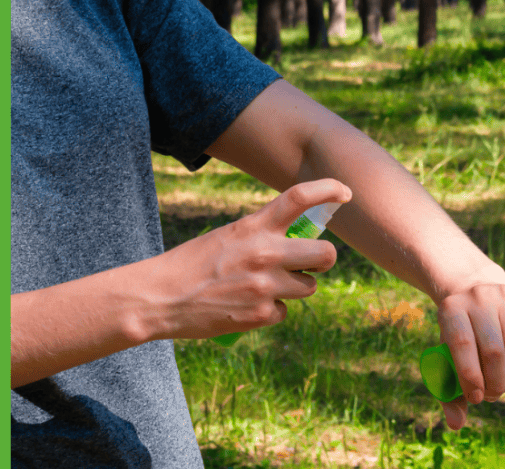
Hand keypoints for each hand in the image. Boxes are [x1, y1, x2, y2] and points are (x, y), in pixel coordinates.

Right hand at [143, 178, 351, 340]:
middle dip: (325, 259)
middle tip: (313, 262)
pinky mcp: (261, 314)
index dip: (328, 190)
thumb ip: (263, 235)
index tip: (345, 192)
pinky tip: (248, 306)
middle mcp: (265, 252)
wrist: (159, 297)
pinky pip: (285, 311)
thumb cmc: (192, 264)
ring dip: (296, 287)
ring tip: (266, 286)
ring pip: (309, 287)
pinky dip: (272, 310)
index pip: (299, 197)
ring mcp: (266, 285)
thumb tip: (298, 242)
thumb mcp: (228, 236)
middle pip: (326, 253)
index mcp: (254, 226)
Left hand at [434, 280, 504, 429]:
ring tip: (502, 386)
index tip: (475, 399)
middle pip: (493, 351)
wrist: (477, 296)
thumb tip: (456, 425)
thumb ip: (448, 392)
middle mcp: (479, 295)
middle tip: (491, 395)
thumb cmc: (460, 336)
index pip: (462, 345)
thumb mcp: (447, 358)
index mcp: (451, 308)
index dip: (470, 378)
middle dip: (494, 384)